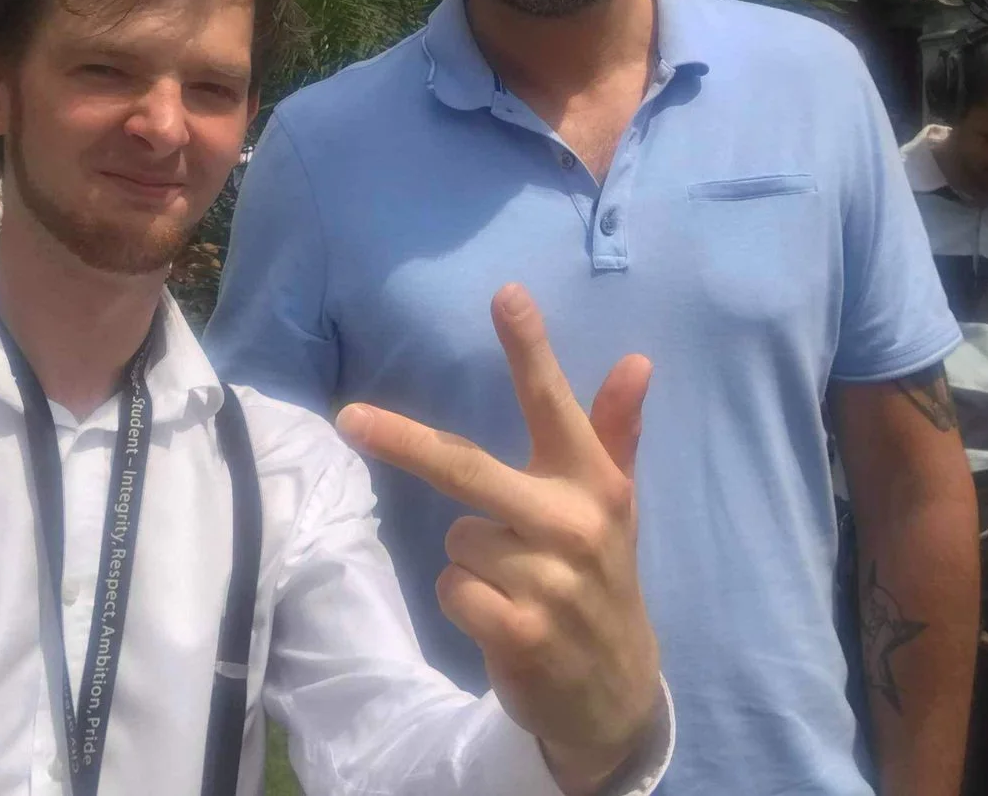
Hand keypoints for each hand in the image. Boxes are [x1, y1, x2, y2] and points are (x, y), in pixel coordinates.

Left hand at [336, 284, 659, 795]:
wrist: (617, 693)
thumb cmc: (603, 576)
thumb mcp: (616, 504)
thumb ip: (616, 429)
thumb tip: (638, 360)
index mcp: (595, 484)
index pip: (556, 405)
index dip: (529, 349)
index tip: (505, 293)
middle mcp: (574, 525)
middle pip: (466, 467)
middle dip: (403, 441)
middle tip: (349, 419)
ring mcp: (548, 581)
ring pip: (454, 537)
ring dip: (470, 560)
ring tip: (516, 583)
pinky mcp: (522, 632)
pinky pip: (451, 588)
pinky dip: (463, 602)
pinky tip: (502, 617)